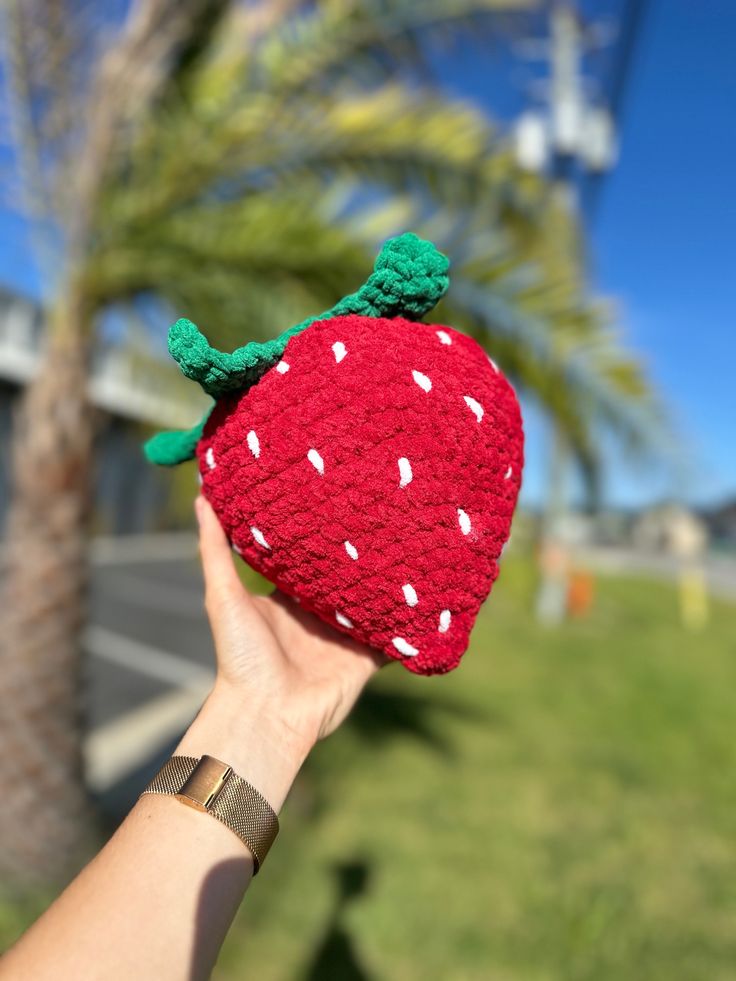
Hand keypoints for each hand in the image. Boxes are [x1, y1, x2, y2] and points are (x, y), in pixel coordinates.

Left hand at [194, 496, 390, 757]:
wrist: (265, 715)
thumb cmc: (239, 657)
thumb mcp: (223, 596)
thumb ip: (214, 549)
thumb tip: (201, 495)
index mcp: (287, 601)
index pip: (309, 560)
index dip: (321, 534)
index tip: (336, 499)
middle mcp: (317, 617)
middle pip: (345, 579)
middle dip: (362, 555)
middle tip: (383, 513)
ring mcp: (344, 638)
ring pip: (373, 603)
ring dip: (389, 584)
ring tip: (415, 544)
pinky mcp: (366, 659)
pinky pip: (393, 636)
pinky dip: (409, 621)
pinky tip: (429, 595)